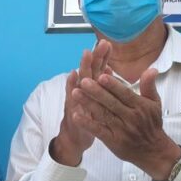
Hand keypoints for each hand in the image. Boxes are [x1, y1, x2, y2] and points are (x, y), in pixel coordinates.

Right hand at [49, 41, 111, 165]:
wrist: (74, 137)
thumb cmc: (88, 117)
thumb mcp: (97, 101)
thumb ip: (102, 85)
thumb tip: (109, 68)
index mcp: (92, 88)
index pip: (98, 69)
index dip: (103, 57)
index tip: (108, 43)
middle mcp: (83, 89)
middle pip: (90, 70)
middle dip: (95, 56)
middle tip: (101, 42)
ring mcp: (76, 98)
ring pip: (81, 79)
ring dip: (83, 65)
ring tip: (87, 53)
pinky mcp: (72, 109)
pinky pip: (71, 96)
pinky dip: (71, 85)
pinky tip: (72, 75)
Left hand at [71, 67, 180, 178]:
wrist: (153, 151)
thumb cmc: (151, 124)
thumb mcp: (155, 103)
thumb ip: (149, 85)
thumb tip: (151, 69)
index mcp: (140, 106)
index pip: (125, 93)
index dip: (113, 85)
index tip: (101, 75)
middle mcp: (131, 117)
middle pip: (112, 103)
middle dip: (97, 92)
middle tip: (83, 81)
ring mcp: (121, 130)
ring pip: (103, 115)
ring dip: (88, 104)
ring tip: (75, 93)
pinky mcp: (113, 141)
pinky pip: (99, 131)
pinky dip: (87, 124)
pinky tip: (76, 116)